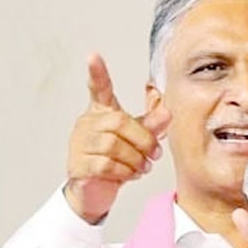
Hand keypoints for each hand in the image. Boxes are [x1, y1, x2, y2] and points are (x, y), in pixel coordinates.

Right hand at [65, 54, 170, 223]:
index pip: (98, 89)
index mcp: (101, 112)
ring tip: (141, 166)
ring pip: (113, 146)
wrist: (95, 191)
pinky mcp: (78, 165)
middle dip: (143, 140)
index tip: (93, 56)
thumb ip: (151, 125)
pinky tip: (129, 174)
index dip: (97, 73)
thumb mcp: (136, 140)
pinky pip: (105, 165)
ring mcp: (79, 144)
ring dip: (135, 159)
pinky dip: (124, 171)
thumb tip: (168, 112)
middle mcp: (88, 124)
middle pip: (120, 122)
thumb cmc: (115, 160)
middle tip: (154, 154)